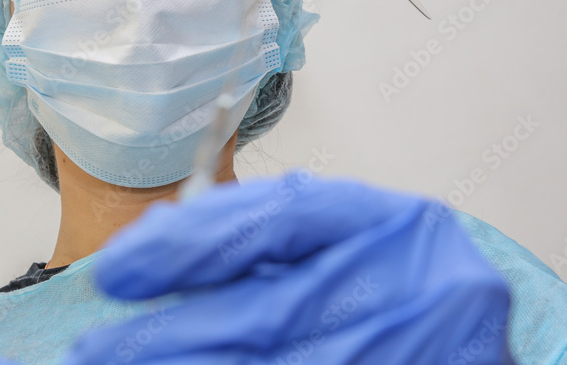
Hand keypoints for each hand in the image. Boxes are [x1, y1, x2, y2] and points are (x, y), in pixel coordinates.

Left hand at [64, 171, 513, 363]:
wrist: (471, 345)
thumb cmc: (398, 290)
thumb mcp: (344, 243)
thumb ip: (266, 238)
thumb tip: (159, 242)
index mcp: (396, 222)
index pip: (284, 217)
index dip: (194, 242)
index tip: (121, 267)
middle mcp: (416, 285)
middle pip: (271, 310)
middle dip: (172, 333)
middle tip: (95, 349)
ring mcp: (416, 350)